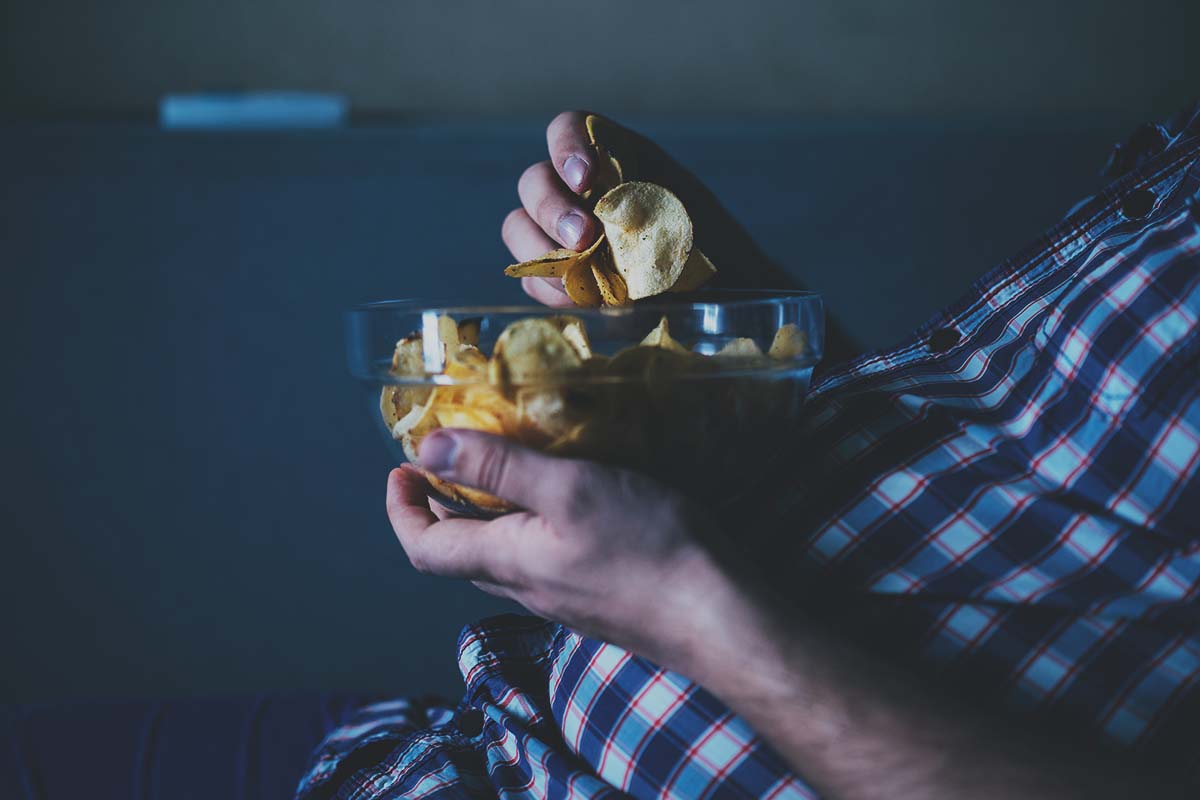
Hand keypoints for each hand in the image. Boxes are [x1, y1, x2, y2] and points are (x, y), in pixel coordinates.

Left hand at [385, 428, 728, 662]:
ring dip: (480, 519)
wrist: (720, 617)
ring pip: (500, 560)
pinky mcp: (597, 599)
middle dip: (437, 510)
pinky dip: (524, 528)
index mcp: (507, 561)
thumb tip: (426, 449)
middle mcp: (526, 588)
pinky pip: (540, 563)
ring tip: (495, 474)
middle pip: (458, 555)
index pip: (424, 547)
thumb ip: (498, 468)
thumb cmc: (647, 548)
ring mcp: (563, 599)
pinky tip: (560, 504)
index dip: (400, 510)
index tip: (400, 469)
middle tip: (441, 464)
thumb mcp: (569, 489)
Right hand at [502, 110, 797, 306]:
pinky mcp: (560, 276)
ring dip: (538, 245)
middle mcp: (581, 191)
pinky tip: (577, 297)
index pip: (569, 130)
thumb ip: (648, 206)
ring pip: (520, 225)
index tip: (584, 175)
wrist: (727, 298)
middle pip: (535, 181)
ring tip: (575, 271)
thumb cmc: (714, 248)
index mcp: (614, 158)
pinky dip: (548, 284)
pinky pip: (532, 274)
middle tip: (583, 237)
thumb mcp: (690, 213)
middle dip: (552, 207)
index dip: (566, 146)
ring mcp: (563, 235)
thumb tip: (616, 211)